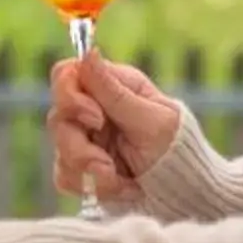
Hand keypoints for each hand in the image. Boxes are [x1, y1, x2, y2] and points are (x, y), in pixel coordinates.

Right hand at [49, 53, 182, 201]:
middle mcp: (92, 109)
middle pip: (57, 117)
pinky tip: (122, 188)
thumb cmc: (176, 149)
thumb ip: (114, 92)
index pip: (65, 75)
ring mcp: (85, 140)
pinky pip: (66, 177)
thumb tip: (88, 52)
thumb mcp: (151, 120)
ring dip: (90, 171)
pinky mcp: (82, 168)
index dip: (70, 96)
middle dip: (80, 147)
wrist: (185, 190)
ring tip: (119, 179)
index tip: (97, 119)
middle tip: (108, 164)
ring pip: (60, 151)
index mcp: (111, 86)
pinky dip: (94, 186)